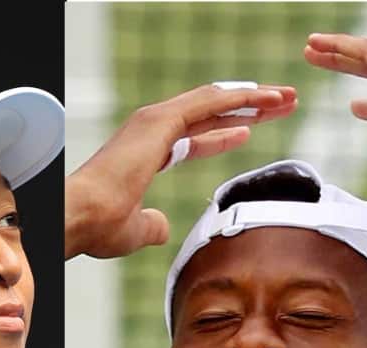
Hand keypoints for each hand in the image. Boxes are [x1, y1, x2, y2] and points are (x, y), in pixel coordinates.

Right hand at [65, 83, 298, 259]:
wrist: (82, 218)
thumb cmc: (99, 228)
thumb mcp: (136, 231)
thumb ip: (152, 225)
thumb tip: (162, 227)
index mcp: (146, 150)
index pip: (194, 136)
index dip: (224, 133)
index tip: (252, 129)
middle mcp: (151, 129)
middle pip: (211, 113)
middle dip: (248, 107)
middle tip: (281, 103)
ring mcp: (154, 121)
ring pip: (215, 101)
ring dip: (252, 98)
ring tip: (285, 97)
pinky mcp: (160, 121)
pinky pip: (210, 103)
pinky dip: (240, 99)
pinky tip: (266, 99)